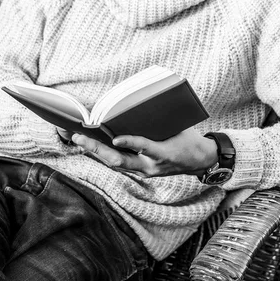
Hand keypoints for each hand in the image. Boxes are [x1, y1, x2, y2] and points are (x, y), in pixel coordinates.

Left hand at [68, 128, 217, 177]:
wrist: (199, 160)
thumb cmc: (189, 139)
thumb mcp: (179, 128)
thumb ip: (158, 123)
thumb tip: (137, 108)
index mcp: (164, 153)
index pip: (144, 147)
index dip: (130, 143)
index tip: (116, 138)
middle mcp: (151, 166)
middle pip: (120, 161)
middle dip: (98, 149)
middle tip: (80, 138)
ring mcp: (145, 172)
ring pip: (116, 164)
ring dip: (96, 153)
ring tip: (80, 141)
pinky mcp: (142, 172)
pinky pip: (120, 164)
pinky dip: (105, 154)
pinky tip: (93, 146)